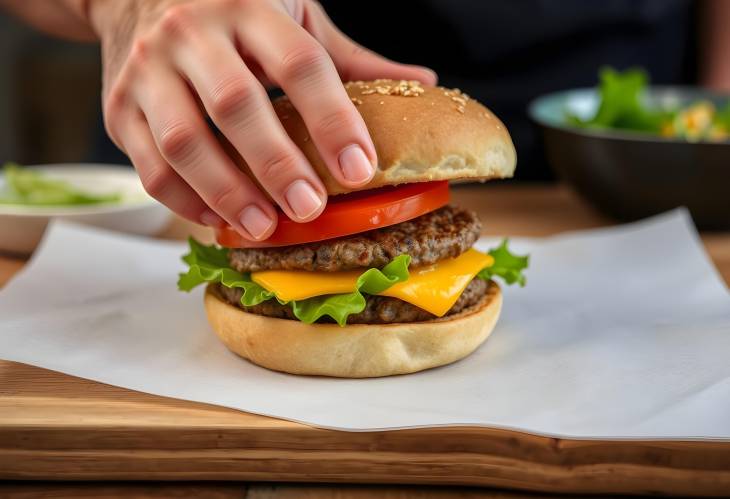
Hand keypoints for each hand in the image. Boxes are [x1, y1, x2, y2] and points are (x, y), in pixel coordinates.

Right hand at [89, 0, 435, 239]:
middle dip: (276, 163)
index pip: (299, 63)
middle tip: (310, 208)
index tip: (361, 168)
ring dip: (228, 191)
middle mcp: (193, 33)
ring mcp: (148, 71)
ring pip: (186, 140)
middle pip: (236, 105)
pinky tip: (219, 218)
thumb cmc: (230, 9)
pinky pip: (150, 165)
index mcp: (249, 6)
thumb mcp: (291, 15)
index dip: (333, 119)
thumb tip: (420, 81)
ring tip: (265, 226)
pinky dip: (185, 201)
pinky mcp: (118, 108)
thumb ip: (348, 57)